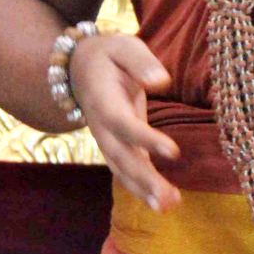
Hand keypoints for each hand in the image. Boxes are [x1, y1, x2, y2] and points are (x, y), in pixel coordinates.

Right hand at [67, 33, 179, 210]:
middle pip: (122, 156)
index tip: (174, 151)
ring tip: (167, 207)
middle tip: (168, 198)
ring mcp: (106, 140)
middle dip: (145, 178)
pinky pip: (124, 171)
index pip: (124, 124)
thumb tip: (161, 81)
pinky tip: (161, 204)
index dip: (147, 139)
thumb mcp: (122, 46)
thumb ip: (141, 62)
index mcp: (104, 101)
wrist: (78, 68)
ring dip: (143, 190)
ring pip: (121, 169)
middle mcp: (102, 126)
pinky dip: (140, 189)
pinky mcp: (115, 146)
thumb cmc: (108, 55)